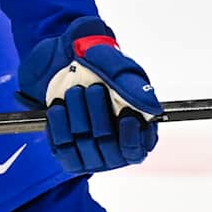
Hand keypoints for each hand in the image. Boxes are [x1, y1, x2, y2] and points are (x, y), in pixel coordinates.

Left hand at [16, 17, 161, 173]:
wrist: (61, 59)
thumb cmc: (96, 63)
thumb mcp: (116, 67)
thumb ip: (133, 87)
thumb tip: (152, 108)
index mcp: (136, 128)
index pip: (137, 150)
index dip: (131, 137)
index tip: (126, 114)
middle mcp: (116, 146)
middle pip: (110, 148)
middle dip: (99, 116)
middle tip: (93, 89)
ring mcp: (91, 153)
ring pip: (85, 147)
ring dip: (78, 115)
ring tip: (74, 91)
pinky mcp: (67, 152)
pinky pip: (63, 149)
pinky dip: (59, 126)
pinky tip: (59, 107)